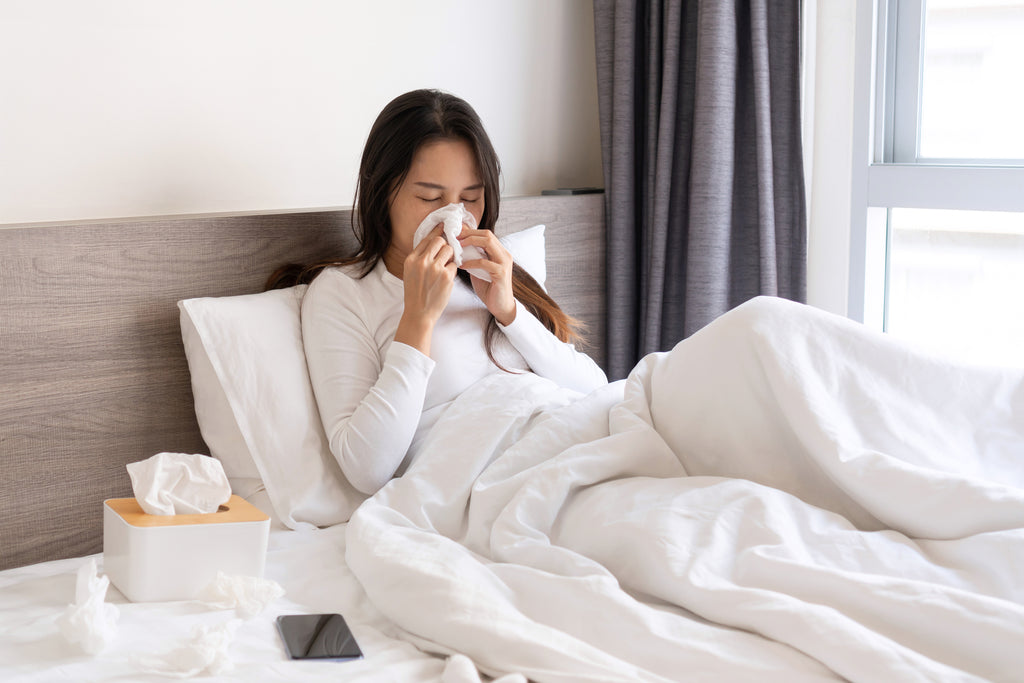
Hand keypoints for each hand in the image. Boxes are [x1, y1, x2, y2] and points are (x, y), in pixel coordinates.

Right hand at [394, 225, 456, 354]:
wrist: (419, 313)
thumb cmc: (416, 293)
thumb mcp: (410, 272)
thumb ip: (420, 257)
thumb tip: (435, 240)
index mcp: (411, 259)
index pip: (427, 238)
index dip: (437, 232)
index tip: (444, 226)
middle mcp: (422, 262)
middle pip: (440, 241)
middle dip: (445, 246)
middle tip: (446, 255)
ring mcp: (435, 269)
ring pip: (450, 251)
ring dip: (450, 258)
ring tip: (444, 268)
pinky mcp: (446, 277)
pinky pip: (455, 265)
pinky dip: (452, 271)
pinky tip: (446, 280)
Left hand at [458, 227, 516, 325]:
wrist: (500, 306)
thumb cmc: (489, 288)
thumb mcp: (478, 269)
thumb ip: (472, 257)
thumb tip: (459, 245)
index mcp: (500, 252)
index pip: (486, 234)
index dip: (470, 232)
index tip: (455, 234)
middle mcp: (504, 254)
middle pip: (487, 235)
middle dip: (469, 234)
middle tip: (455, 238)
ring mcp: (504, 263)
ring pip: (488, 243)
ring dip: (470, 243)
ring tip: (457, 247)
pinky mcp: (501, 273)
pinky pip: (484, 262)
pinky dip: (471, 262)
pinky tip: (462, 265)